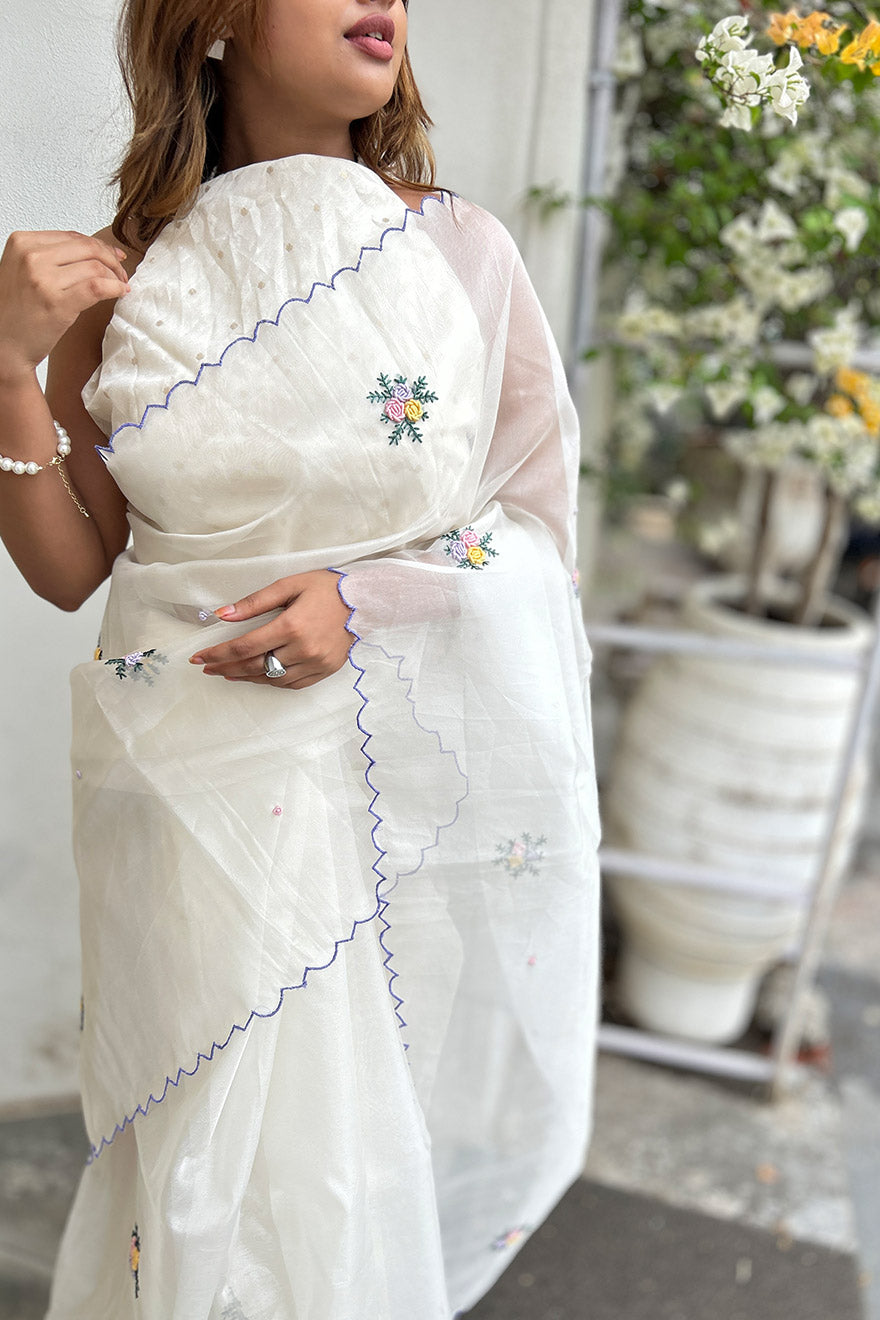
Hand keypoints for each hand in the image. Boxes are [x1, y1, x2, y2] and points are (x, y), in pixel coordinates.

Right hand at [0, 231, 130, 383]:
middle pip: (87, 248)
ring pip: (95, 267)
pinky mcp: (57, 303)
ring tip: (120, 285)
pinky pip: (97, 287)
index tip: (113, 255)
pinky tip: (120, 292)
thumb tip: (92, 250)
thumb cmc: (16, 312)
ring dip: (115, 276)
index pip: (71, 236)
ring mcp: (43, 279)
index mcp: (21, 242)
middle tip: (121, 272)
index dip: (99, 245)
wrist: (4, 345)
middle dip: (111, 259)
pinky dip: (115, 288)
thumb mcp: (24, 271)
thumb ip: (50, 256)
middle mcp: (30, 257)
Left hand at [189, 570, 353, 690]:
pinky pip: (291, 684)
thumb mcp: (288, 586)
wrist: (365, 602)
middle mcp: (303, 649)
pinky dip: (271, 681)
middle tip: (207, 667)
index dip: (218, 653)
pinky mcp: (325, 671)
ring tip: (228, 671)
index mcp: (292, 625)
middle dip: (226, 667)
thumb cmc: (325, 588)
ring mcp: (316, 664)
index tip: (198, 657)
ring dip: (246, 677)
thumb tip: (222, 615)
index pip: (245, 646)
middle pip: (255, 666)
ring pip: (271, 678)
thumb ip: (254, 603)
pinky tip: (257, 675)